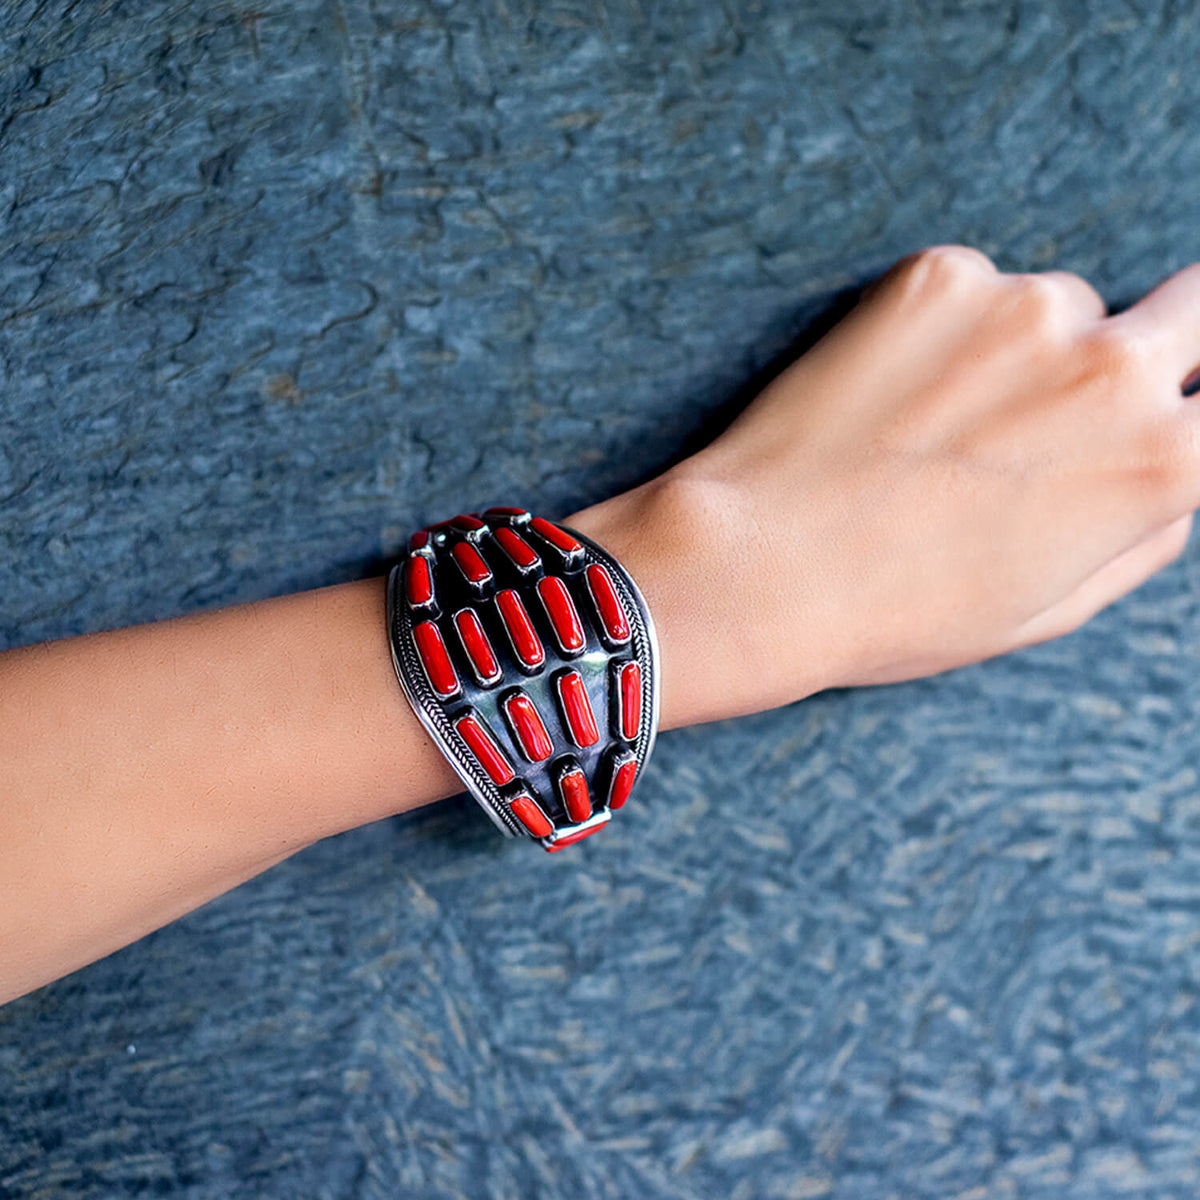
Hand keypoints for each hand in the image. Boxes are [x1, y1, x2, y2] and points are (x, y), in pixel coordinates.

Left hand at [569, 245, 1199, 728]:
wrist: (761, 565)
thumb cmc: (899, 609)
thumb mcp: (1048, 607)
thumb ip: (1140, 531)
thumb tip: (1169, 472)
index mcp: (1160, 462)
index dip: (1192, 406)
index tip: (1172, 406)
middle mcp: (1112, 366)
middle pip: (1195, 304)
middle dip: (1157, 338)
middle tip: (1075, 386)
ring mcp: (1023, 307)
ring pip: (1055, 307)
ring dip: (1017, 348)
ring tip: (927, 427)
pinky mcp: (938, 276)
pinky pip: (966, 290)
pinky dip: (938, 328)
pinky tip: (881, 395)